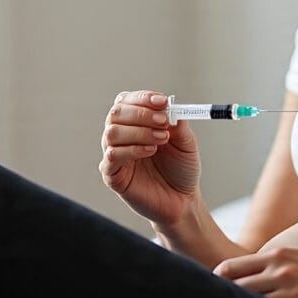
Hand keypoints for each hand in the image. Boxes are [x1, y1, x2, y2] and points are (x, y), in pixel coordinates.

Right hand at [99, 90, 200, 225]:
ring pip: (112, 132)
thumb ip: (178, 124)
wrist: (182, 200)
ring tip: (161, 139)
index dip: (143, 98)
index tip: (162, 101)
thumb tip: (171, 107)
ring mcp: (114, 154)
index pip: (127, 100)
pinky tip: (150, 151)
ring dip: (139, 131)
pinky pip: (112, 156)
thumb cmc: (180, 169)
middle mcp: (121, 135)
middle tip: (163, 121)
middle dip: (141, 113)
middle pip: (116, 112)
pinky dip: (132, 149)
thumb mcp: (186, 142)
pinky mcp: (112, 175)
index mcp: (134, 122)